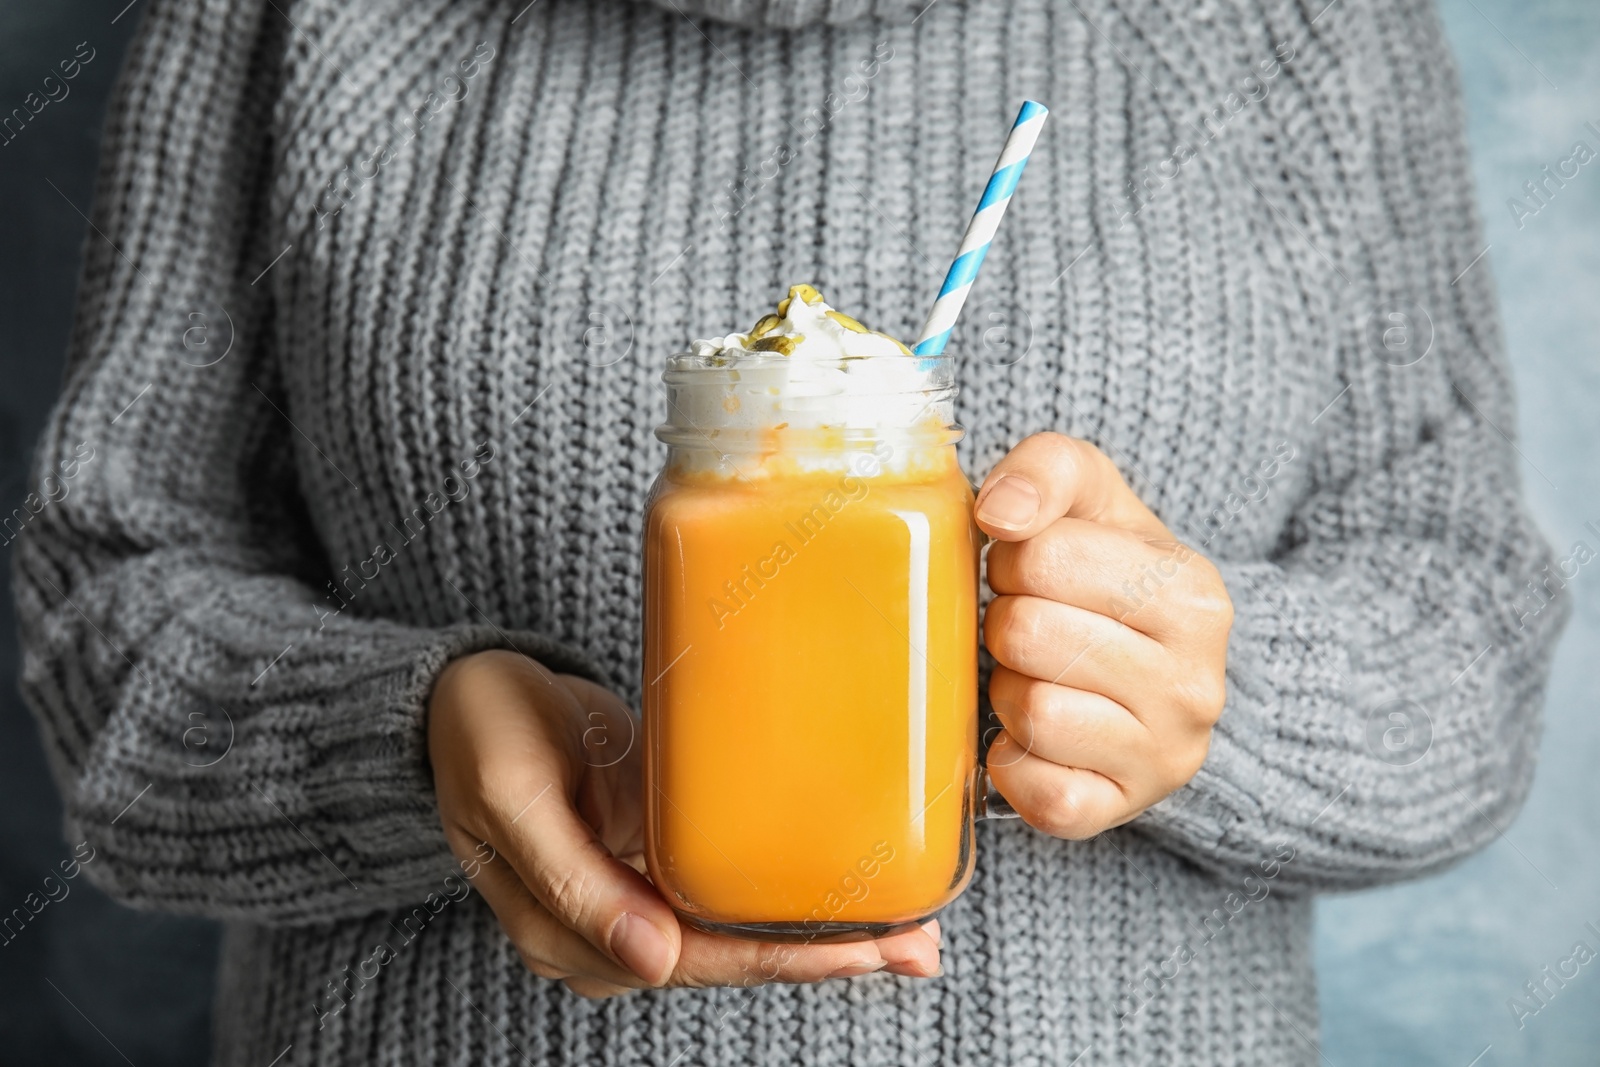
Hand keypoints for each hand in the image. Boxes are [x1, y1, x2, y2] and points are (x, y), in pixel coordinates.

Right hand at [427, 650, 941, 998]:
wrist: (457, 694)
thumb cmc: (480, 732)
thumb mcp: (511, 794)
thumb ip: (573, 881)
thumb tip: (653, 960)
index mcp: (570, 930)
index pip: (696, 961)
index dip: (784, 958)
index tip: (866, 952)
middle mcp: (609, 931)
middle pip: (730, 958)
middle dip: (827, 956)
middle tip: (919, 945)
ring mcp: (631, 900)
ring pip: (735, 933)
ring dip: (819, 933)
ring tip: (906, 927)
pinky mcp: (648, 862)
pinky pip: (725, 892)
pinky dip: (785, 893)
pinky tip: (841, 885)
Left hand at [975, 433, 1232, 839]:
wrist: (1159, 673)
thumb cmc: (1107, 575)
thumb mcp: (1093, 499)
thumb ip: (1047, 469)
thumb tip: (999, 512)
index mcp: (1194, 595)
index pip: (1043, 556)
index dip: (1013, 557)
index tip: (1035, 570)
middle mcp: (1196, 683)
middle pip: (1028, 633)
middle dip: (1006, 622)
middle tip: (1028, 625)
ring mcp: (1164, 757)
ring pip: (1031, 712)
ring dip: (1008, 690)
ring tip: (1036, 675)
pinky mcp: (1119, 810)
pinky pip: (1035, 793)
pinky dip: (1012, 762)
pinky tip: (1029, 737)